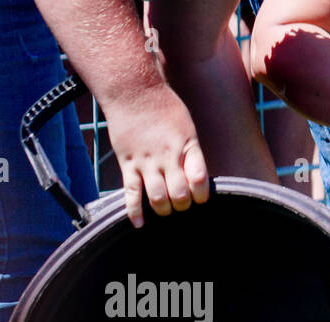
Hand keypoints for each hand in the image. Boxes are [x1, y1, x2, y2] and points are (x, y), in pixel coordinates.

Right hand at [104, 84, 210, 226]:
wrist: (133, 90)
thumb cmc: (164, 109)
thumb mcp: (187, 128)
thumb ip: (192, 155)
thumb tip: (197, 181)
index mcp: (187, 147)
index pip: (199, 180)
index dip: (202, 195)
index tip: (200, 199)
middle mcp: (167, 157)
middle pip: (179, 195)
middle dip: (183, 206)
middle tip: (182, 204)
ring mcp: (146, 161)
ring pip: (157, 197)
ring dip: (164, 209)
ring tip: (166, 208)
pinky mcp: (128, 163)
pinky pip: (131, 192)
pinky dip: (134, 211)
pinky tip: (139, 224)